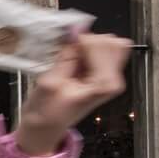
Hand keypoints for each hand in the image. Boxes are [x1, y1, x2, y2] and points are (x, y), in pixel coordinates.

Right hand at [17, 32, 131, 153]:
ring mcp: (110, 76)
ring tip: (69, 57)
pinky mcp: (103, 72)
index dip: (80, 41)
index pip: (101, 45)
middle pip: (110, 42)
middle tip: (67, 54)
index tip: (64, 44)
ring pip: (108, 43)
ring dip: (86, 44)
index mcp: (105, 84)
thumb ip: (67, 55)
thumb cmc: (47, 111)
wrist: (45, 126)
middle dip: (86, 42)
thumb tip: (75, 30)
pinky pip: (101, 50)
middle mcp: (113, 79)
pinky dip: (86, 48)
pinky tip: (72, 58)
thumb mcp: (51, 82)